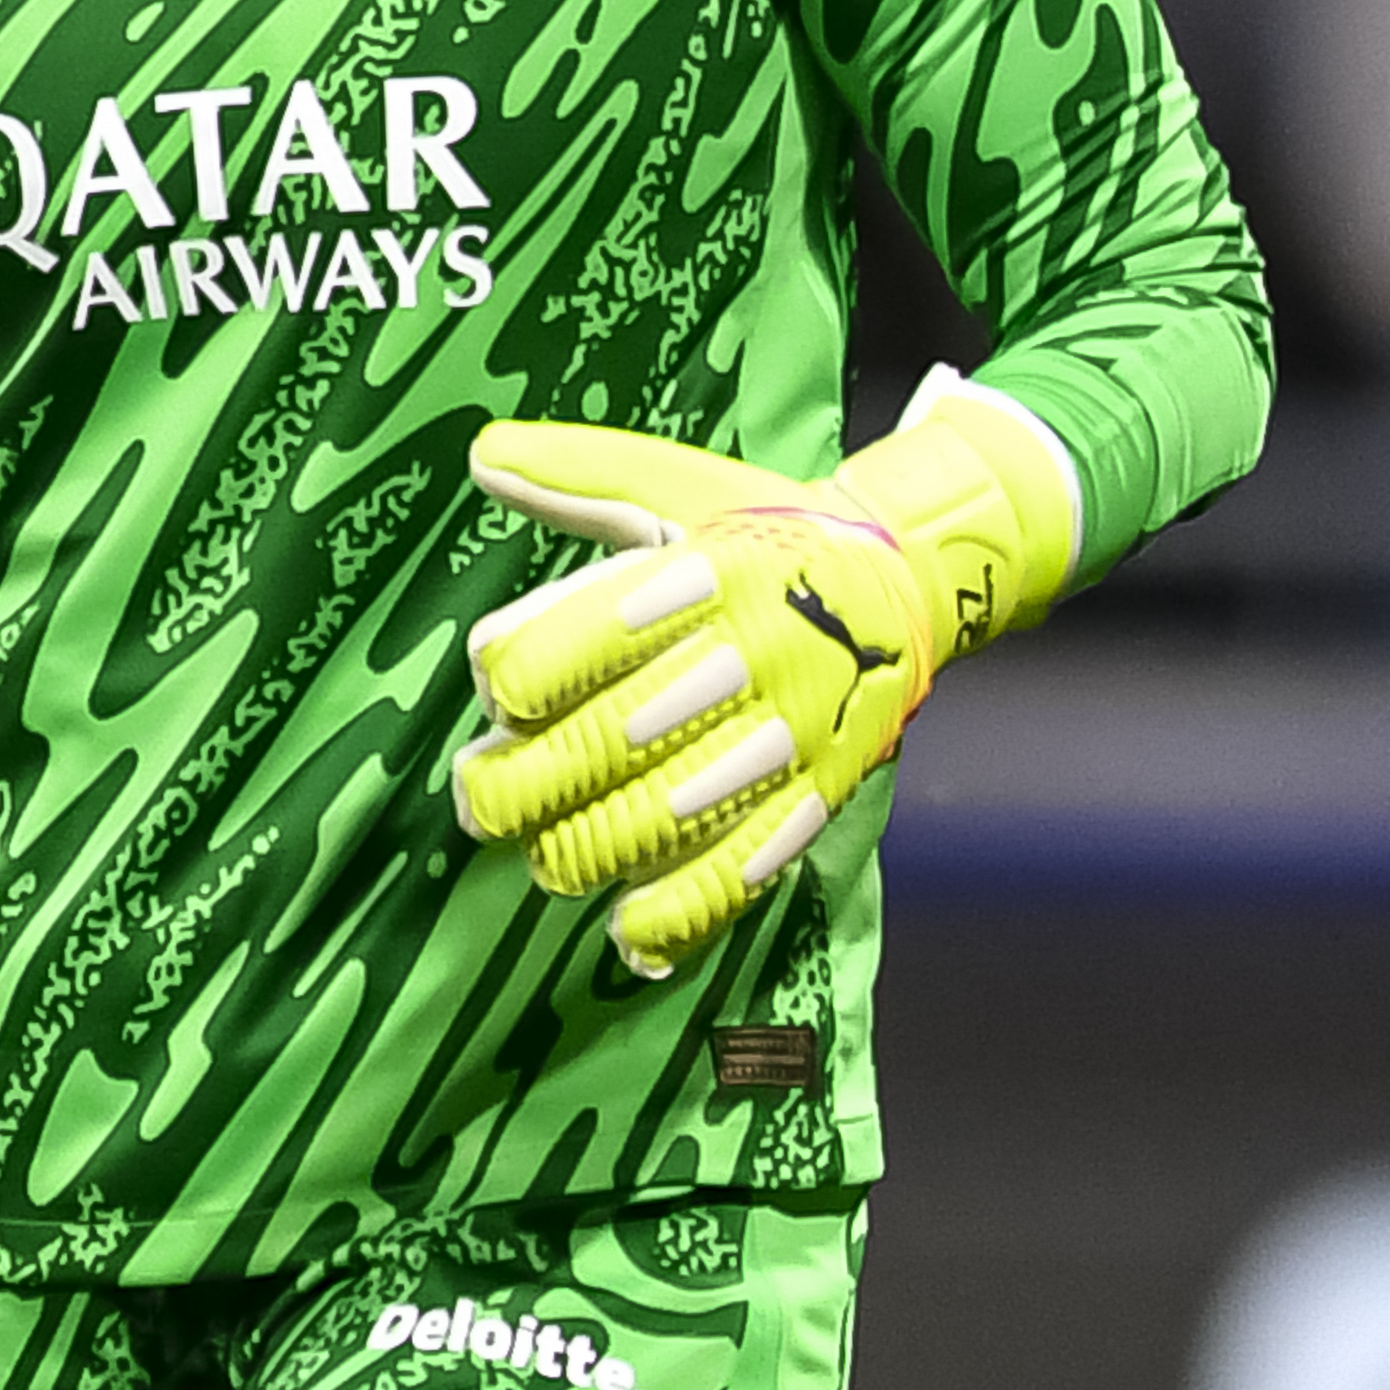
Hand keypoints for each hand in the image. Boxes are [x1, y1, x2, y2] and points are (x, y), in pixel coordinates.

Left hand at [450, 374, 1080, 977]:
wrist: (911, 579)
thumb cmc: (771, 532)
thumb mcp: (683, 486)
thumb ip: (580, 475)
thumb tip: (481, 456)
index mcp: (706, 571)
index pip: (581, 636)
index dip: (515, 676)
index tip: (497, 693)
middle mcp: (745, 654)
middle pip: (603, 740)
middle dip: (518, 785)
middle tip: (478, 799)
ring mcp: (785, 734)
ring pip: (658, 817)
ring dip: (578, 849)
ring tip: (540, 850)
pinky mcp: (817, 792)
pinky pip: (741, 867)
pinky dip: (679, 912)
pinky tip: (627, 933)